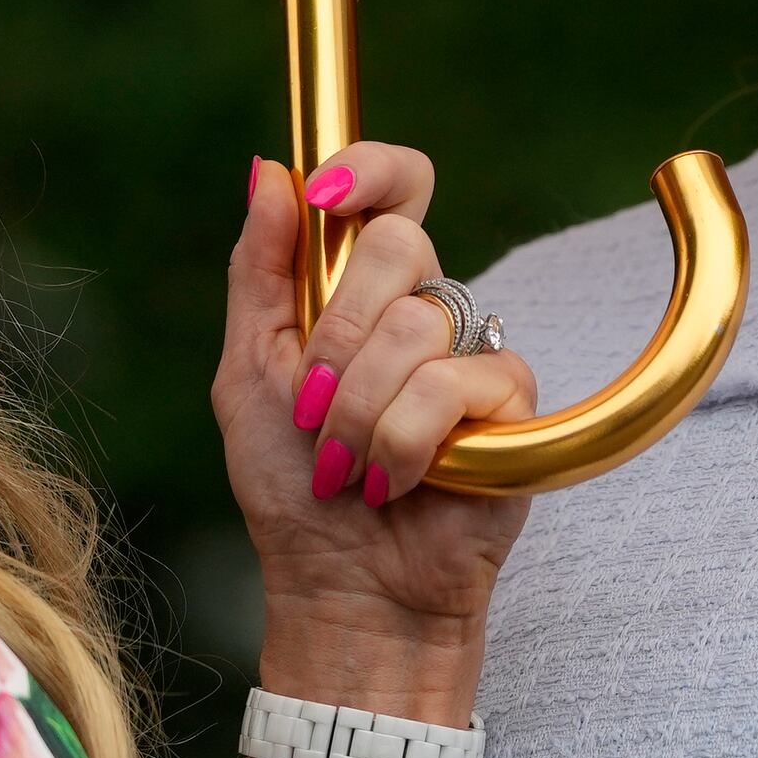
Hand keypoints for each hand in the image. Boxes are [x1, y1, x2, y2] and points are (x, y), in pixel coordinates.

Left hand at [213, 146, 537, 717]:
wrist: (341, 589)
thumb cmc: (290, 493)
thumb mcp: (246, 375)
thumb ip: (260, 274)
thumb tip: (271, 172)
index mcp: (361, 291)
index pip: (395, 189)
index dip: (371, 168)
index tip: (326, 192)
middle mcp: (423, 310)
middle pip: (399, 243)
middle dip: (335, 333)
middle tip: (310, 405)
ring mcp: (471, 353)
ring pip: (416, 325)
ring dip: (356, 410)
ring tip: (346, 466)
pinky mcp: (511, 403)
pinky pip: (452, 385)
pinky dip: (401, 443)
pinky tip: (398, 482)